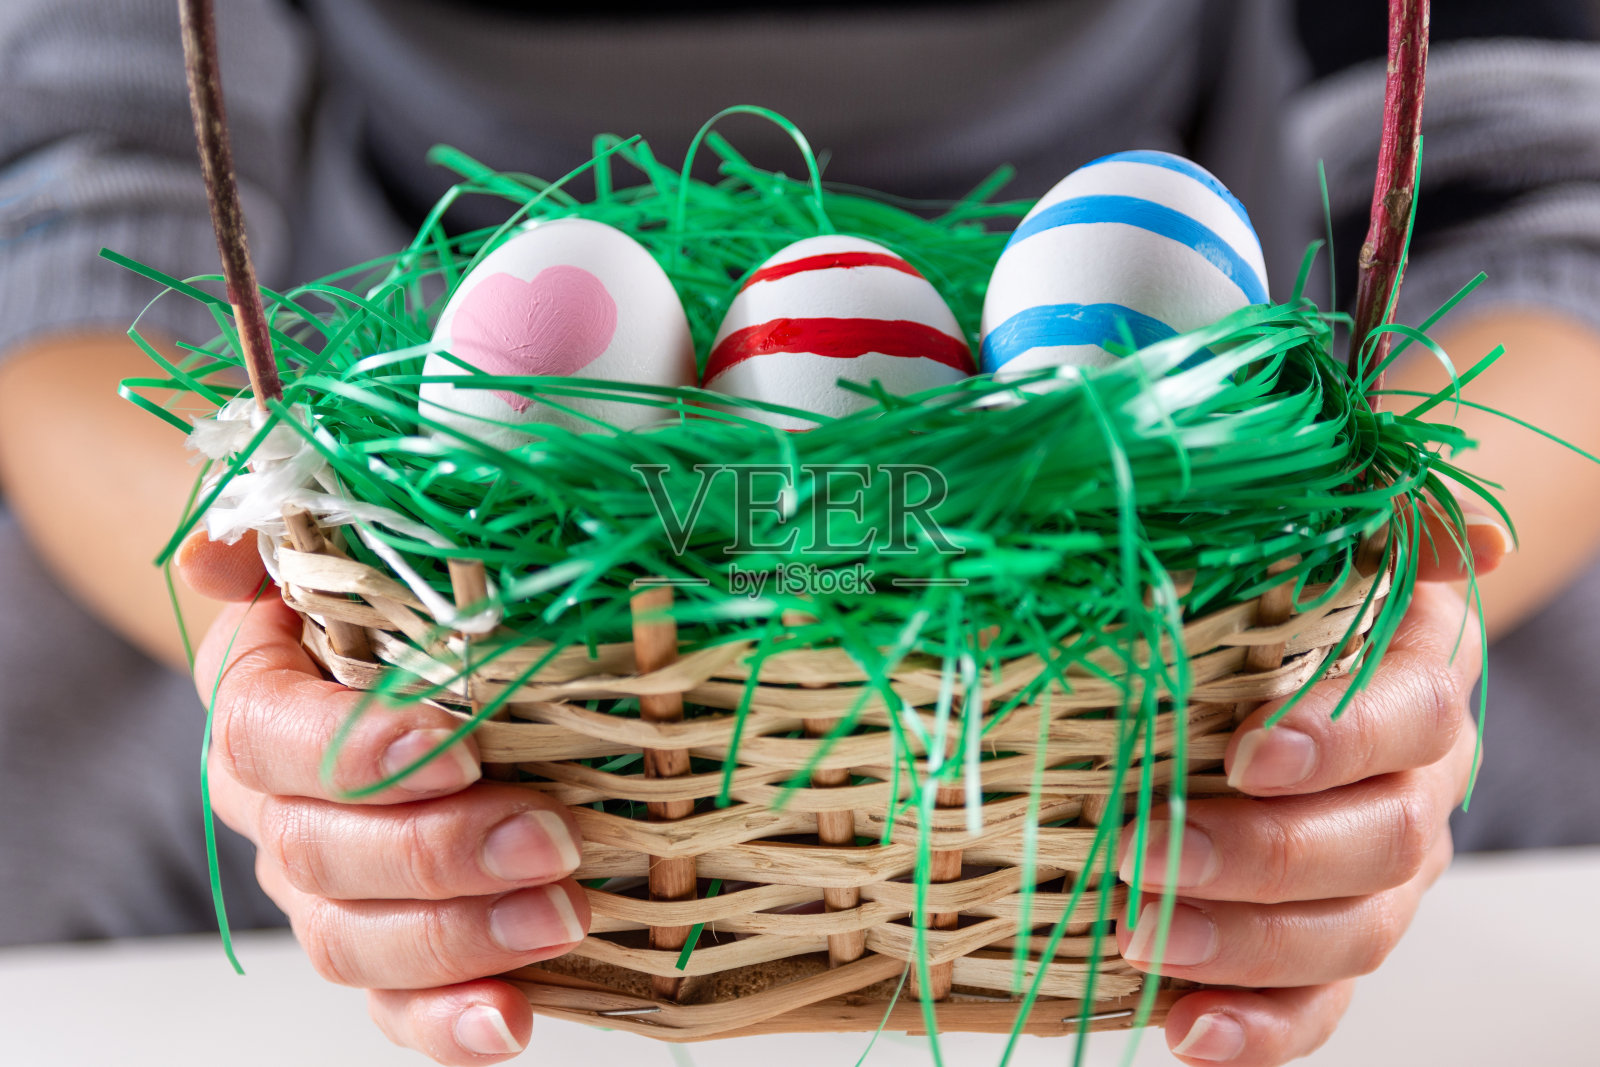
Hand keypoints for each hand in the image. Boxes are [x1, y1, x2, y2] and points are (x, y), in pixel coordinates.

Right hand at [180, 534, 588, 1063]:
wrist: (393, 651)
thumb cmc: (376, 591)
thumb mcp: (327, 536)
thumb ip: (266, 528)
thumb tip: (226, 559)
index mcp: (257, 704)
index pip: (272, 736)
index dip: (359, 751)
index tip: (457, 747)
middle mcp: (277, 808)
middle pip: (322, 853)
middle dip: (441, 854)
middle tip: (550, 838)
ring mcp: (326, 887)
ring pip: (355, 941)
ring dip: (461, 939)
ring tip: (562, 915)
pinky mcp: (384, 946)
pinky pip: (393, 1004)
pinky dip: (446, 1023)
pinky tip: (511, 1021)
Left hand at [1116, 503, 1508, 1064]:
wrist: (1320, 657)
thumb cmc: (1305, 597)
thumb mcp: (1338, 543)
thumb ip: (1388, 525)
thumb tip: (1470, 540)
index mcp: (1419, 685)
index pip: (1410, 717)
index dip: (1337, 740)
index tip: (1247, 754)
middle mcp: (1416, 791)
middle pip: (1375, 843)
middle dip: (1260, 857)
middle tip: (1143, 850)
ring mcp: (1381, 879)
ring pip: (1348, 935)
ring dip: (1246, 948)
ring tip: (1144, 937)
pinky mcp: (1334, 942)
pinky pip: (1318, 1005)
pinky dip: (1258, 1029)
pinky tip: (1186, 1034)